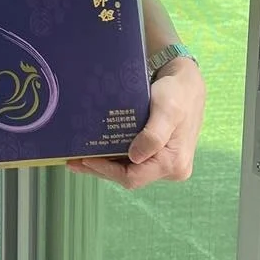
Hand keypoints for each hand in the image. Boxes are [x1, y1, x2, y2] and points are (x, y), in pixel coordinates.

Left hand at [66, 56, 204, 189]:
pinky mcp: (158, 155)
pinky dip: (113, 159)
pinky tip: (95, 152)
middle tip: (72, 161)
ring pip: (129, 171)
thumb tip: (135, 157)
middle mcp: (172, 169)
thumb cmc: (177, 93)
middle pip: (129, 177)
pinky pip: (132, 162)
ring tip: (77, 159)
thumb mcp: (167, 110)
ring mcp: (165, 164)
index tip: (85, 159)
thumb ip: (154, 135)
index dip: (106, 171)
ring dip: (104, 166)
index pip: (134, 177)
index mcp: (174, 164)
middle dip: (100, 170)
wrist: (187, 82)